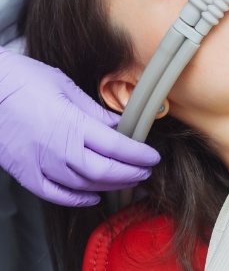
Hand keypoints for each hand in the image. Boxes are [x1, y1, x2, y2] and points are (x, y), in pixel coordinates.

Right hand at [0, 48, 159, 205]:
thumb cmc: (24, 81)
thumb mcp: (66, 87)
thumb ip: (94, 111)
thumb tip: (118, 123)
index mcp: (73, 124)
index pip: (116, 146)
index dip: (139, 154)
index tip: (153, 156)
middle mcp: (58, 149)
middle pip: (105, 171)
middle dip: (131, 174)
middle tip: (146, 171)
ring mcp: (40, 164)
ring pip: (84, 185)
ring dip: (111, 186)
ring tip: (128, 181)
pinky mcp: (25, 173)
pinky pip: (55, 194)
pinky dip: (77, 198)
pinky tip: (93, 196)